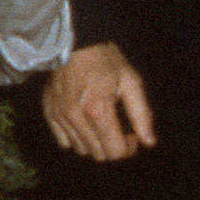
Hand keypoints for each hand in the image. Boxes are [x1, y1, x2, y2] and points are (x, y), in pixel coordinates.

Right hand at [44, 40, 154, 160]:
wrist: (76, 43)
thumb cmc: (107, 61)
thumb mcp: (131, 82)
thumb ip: (142, 115)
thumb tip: (149, 142)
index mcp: (98, 111)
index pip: (115, 152)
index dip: (128, 149)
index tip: (132, 136)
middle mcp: (76, 118)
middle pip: (99, 155)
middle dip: (113, 147)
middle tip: (120, 130)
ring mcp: (60, 117)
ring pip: (82, 150)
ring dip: (96, 144)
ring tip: (103, 124)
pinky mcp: (50, 114)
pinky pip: (64, 142)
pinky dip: (77, 139)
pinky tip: (85, 123)